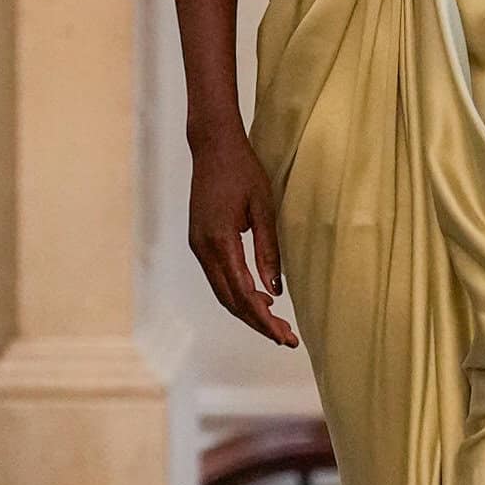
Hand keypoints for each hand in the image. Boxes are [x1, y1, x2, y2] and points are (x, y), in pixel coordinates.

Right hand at [187, 127, 297, 347]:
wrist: (213, 146)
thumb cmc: (243, 171)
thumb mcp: (264, 208)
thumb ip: (268, 250)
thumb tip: (275, 290)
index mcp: (220, 240)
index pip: (243, 293)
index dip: (264, 319)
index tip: (285, 335)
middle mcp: (203, 248)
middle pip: (230, 300)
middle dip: (258, 322)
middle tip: (286, 338)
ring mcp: (198, 245)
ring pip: (222, 292)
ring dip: (247, 310)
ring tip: (276, 323)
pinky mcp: (199, 241)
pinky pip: (218, 277)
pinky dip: (237, 292)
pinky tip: (258, 296)